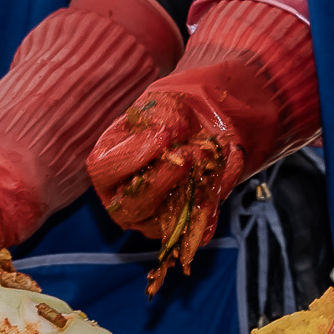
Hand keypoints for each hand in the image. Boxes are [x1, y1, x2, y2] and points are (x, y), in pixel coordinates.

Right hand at [88, 67, 274, 272]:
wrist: (198, 130)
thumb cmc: (168, 119)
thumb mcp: (162, 107)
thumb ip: (165, 119)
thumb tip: (176, 135)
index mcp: (106, 168)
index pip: (104, 170)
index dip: (133, 155)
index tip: (164, 135)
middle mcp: (122, 201)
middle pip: (133, 205)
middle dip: (163, 179)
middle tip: (189, 154)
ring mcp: (151, 220)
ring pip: (168, 219)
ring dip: (193, 186)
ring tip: (207, 155)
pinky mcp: (182, 226)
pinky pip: (201, 220)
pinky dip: (218, 188)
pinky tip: (228, 161)